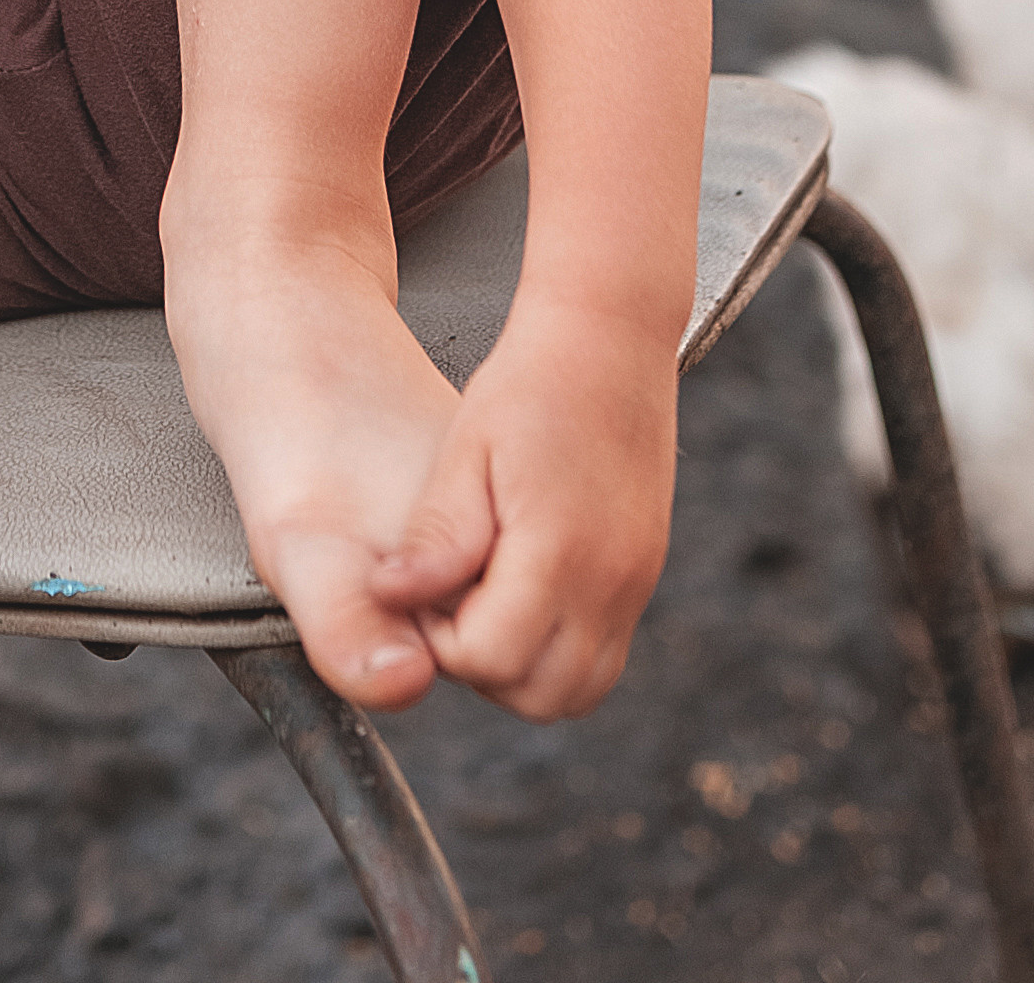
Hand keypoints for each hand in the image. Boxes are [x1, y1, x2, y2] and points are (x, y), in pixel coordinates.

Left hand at [368, 292, 677, 716]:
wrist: (611, 338)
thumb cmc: (531, 384)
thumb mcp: (468, 452)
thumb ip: (437, 537)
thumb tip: (390, 599)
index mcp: (558, 551)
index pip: (489, 657)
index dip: (441, 638)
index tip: (422, 587)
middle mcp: (609, 582)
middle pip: (540, 696)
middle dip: (483, 670)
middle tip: (449, 605)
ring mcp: (635, 583)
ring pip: (580, 688)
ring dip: (525, 671)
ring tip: (483, 602)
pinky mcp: (644, 574)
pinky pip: (604, 653)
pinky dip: (561, 650)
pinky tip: (522, 592)